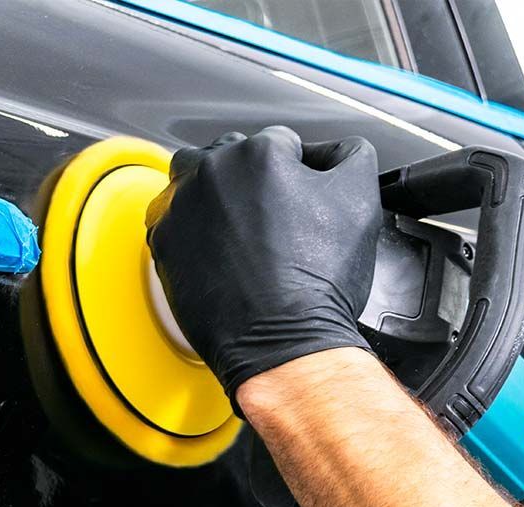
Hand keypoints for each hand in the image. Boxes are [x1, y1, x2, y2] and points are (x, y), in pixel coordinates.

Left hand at [146, 126, 381, 409]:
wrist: (281, 344)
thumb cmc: (317, 284)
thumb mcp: (360, 201)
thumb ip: (348, 156)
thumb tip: (333, 151)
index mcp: (260, 153)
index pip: (279, 144)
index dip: (296, 172)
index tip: (299, 199)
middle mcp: (212, 173)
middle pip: (230, 157)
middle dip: (250, 180)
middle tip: (270, 218)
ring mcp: (181, 208)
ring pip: (192, 182)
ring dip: (211, 195)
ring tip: (236, 228)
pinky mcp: (163, 244)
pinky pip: (169, 221)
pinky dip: (188, 228)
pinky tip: (212, 250)